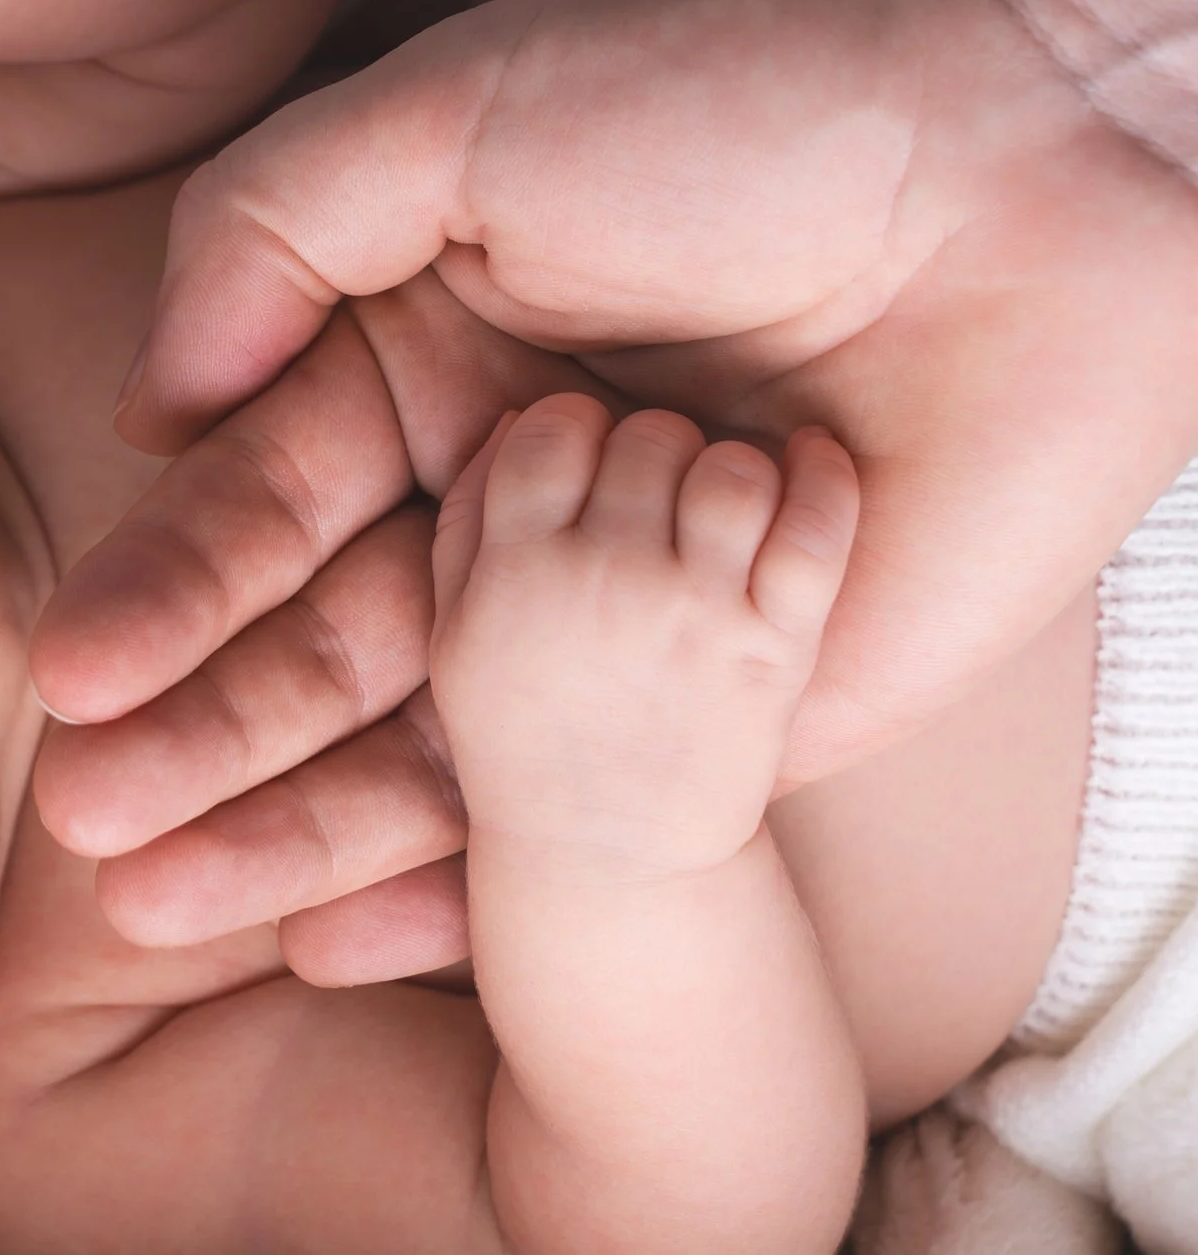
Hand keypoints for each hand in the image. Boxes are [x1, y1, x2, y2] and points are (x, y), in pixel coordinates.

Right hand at [33, 0, 1197, 982]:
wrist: (1046, 140)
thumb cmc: (746, 87)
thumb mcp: (460, 115)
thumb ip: (271, 232)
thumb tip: (152, 406)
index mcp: (427, 364)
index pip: (263, 497)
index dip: (163, 586)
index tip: (73, 672)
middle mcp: (505, 501)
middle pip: (322, 640)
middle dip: (198, 732)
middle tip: (92, 821)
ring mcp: (617, 613)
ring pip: (427, 743)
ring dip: (292, 826)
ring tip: (165, 902)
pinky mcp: (743, 705)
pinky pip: (588, 809)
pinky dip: (467, 882)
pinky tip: (348, 945)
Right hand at [432, 398, 855, 874]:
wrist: (609, 859)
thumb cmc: (523, 739)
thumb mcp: (454, 635)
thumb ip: (469, 522)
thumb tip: (517, 422)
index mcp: (518, 572)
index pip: (554, 428)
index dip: (572, 434)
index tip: (584, 468)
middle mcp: (606, 581)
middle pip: (649, 437)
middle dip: (652, 456)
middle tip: (652, 504)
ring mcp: (697, 613)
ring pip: (732, 469)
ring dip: (728, 476)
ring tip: (718, 512)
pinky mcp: (777, 647)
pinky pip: (817, 527)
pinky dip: (826, 479)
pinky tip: (812, 461)